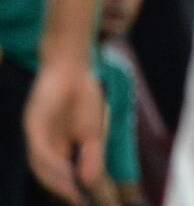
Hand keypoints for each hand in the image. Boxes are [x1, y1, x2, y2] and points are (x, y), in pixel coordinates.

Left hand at [23, 61, 105, 204]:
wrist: (74, 67)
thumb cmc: (84, 96)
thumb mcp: (94, 133)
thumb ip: (92, 158)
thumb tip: (89, 184)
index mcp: (58, 148)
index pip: (62, 175)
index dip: (72, 190)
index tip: (85, 203)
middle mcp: (44, 146)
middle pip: (49, 175)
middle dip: (63, 191)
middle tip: (79, 202)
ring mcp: (37, 136)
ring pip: (42, 167)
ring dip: (58, 183)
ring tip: (73, 195)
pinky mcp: (32, 126)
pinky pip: (39, 152)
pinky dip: (53, 166)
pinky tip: (66, 173)